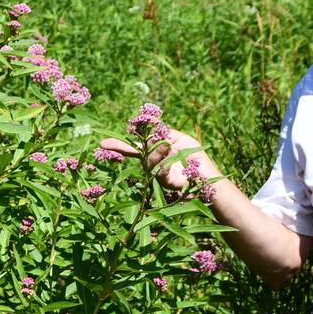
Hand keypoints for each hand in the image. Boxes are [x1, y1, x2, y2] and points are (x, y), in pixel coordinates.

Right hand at [99, 129, 217, 192]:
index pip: (134, 148)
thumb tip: (148, 130)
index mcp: (155, 152)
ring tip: (166, 145)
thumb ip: (163, 134)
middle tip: (103, 144)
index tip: (102, 144)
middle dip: (121, 148)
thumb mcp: (180, 139)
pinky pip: (159, 171)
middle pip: (134, 154)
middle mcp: (153, 164)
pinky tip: (168, 151)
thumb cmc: (197, 158)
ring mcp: (158, 175)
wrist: (210, 178)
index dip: (119, 145)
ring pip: (147, 162)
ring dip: (155, 152)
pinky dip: (163, 161)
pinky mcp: (166, 183)